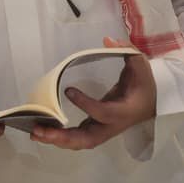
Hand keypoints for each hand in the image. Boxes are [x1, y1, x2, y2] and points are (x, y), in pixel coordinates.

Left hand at [31, 37, 155, 150]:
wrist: (149, 103)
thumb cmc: (142, 84)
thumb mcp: (140, 64)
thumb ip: (126, 50)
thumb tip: (107, 40)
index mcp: (124, 111)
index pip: (103, 113)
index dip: (86, 104)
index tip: (68, 91)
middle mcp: (111, 126)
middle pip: (88, 139)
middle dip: (64, 137)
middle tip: (41, 130)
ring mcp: (102, 130)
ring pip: (80, 142)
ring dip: (57, 139)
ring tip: (35, 132)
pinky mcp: (93, 129)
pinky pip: (76, 138)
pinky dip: (59, 137)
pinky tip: (41, 130)